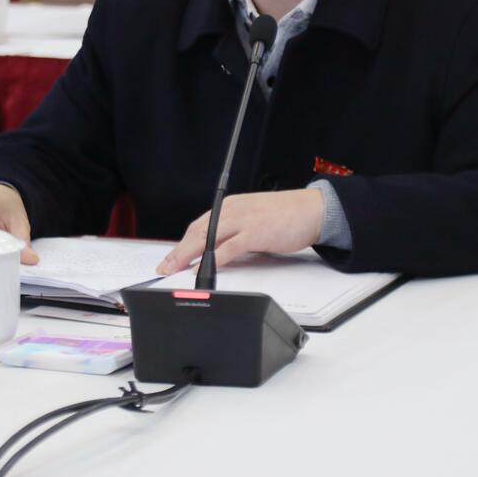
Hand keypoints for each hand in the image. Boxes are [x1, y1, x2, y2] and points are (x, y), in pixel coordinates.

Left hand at [156, 188, 324, 274]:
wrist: (312, 209)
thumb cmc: (287, 216)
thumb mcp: (254, 220)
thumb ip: (235, 233)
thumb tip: (219, 253)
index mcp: (231, 206)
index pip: (198, 226)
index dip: (181, 243)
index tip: (170, 258)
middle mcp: (233, 210)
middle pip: (197, 232)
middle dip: (178, 252)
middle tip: (165, 268)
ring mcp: (244, 220)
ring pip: (207, 238)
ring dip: (188, 255)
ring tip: (176, 270)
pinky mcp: (256, 232)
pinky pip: (229, 247)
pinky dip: (214, 258)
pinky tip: (205, 268)